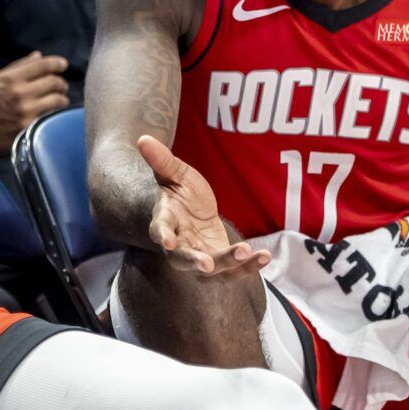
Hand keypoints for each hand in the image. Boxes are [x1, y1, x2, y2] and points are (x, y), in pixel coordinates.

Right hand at [0, 52, 70, 156]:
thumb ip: (17, 67)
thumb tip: (38, 56)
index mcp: (10, 79)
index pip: (43, 65)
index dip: (57, 63)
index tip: (62, 65)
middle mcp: (20, 93)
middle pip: (54, 82)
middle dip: (60, 82)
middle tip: (60, 85)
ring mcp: (26, 112)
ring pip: (58, 100)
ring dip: (61, 98)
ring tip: (58, 100)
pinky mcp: (29, 128)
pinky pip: (51, 117)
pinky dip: (53, 114)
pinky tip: (49, 114)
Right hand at [137, 134, 268, 276]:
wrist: (189, 211)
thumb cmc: (179, 191)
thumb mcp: (174, 172)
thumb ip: (162, 160)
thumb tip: (143, 138)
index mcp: (165, 221)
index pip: (159, 230)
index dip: (162, 235)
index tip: (166, 241)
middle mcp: (178, 244)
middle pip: (182, 259)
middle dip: (195, 262)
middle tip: (207, 264)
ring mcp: (198, 257)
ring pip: (211, 271)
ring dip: (230, 265)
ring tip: (250, 252)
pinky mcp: (219, 263)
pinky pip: (233, 271)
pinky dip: (249, 267)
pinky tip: (265, 256)